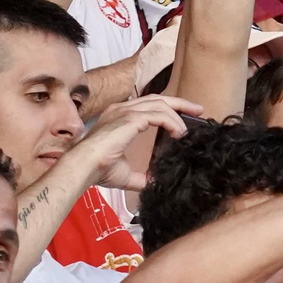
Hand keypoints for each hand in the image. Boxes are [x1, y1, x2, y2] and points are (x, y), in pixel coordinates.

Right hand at [69, 94, 200, 190]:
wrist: (84, 167)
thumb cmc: (97, 169)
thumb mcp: (125, 174)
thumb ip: (140, 177)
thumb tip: (153, 184)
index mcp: (119, 117)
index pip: (149, 105)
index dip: (169, 108)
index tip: (187, 116)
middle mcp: (121, 109)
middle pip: (157, 98)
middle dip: (180, 103)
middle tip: (198, 110)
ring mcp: (125, 111)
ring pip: (160, 104)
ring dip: (179, 114)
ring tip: (189, 129)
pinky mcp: (129, 118)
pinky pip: (159, 115)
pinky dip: (172, 122)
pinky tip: (179, 134)